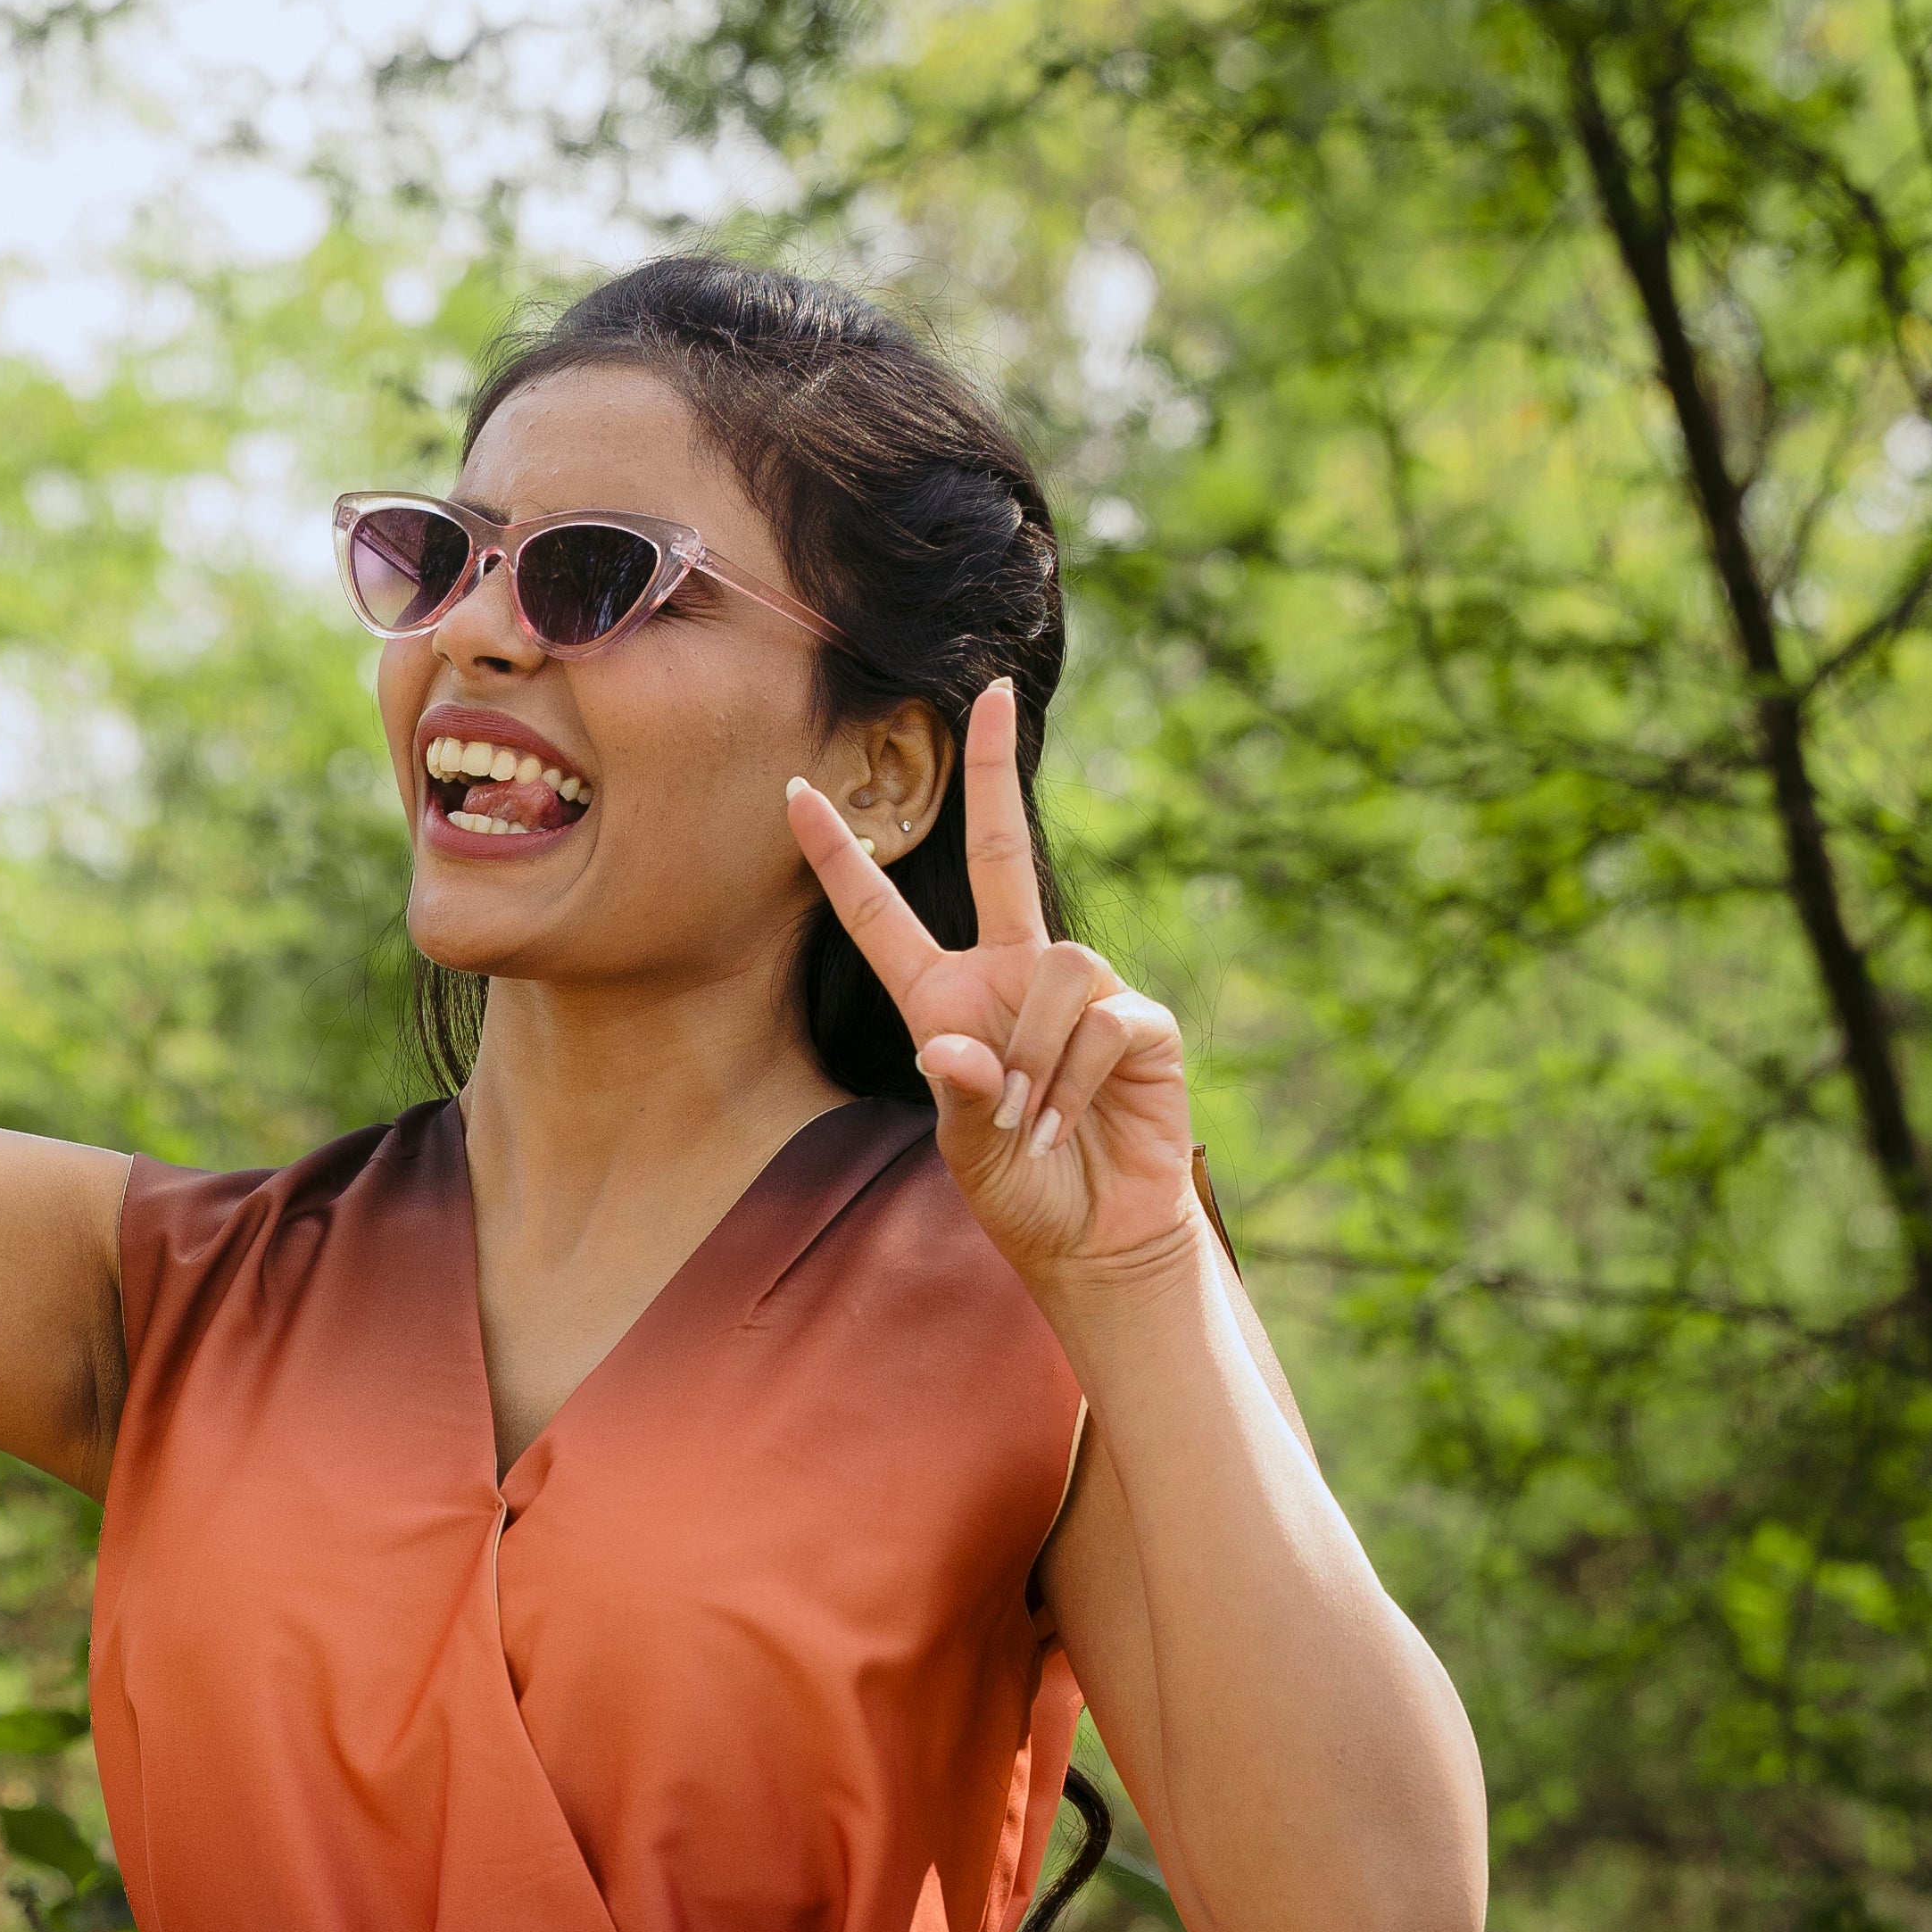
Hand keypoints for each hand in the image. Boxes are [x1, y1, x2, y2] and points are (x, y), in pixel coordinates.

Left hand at [787, 678, 1197, 1287]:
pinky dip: (1073, 1079)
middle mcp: (1012, 976)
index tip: (792, 793)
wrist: (1098, 1237)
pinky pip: (1100, 1020)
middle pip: (1000, 856)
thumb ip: (954, 1099)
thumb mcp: (964, 1154)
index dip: (838, 857)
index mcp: (945, 1000)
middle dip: (995, 773)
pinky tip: (1066, 1127)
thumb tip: (949, 1048)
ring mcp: (1082, 991)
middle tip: (987, 695)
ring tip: (1027, 1125)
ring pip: (1053, 971)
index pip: (880, 917)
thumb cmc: (1021, 1192)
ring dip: (1032, 1058)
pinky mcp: (1140, 1021)